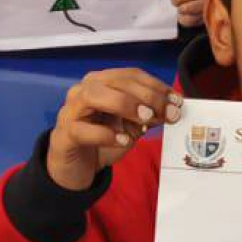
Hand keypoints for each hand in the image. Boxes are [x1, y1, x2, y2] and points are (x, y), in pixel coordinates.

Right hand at [48, 69, 181, 190]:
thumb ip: (149, 116)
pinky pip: (82, 129)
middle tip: (168, 112)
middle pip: (114, 81)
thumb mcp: (132, 127)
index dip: (155, 86)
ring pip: (93, 95)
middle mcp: (83, 90)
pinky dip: (105, 134)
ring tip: (145, 119)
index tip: (177, 101)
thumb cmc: (103, 141)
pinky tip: (123, 141)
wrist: (76, 166)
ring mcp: (70, 111)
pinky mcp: (64, 135)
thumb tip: (171, 109)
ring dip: (124, 104)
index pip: (130, 75)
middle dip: (146, 95)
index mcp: (101, 83)